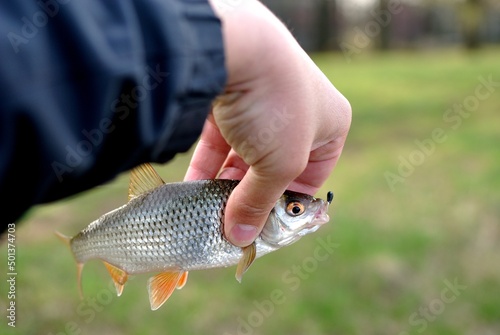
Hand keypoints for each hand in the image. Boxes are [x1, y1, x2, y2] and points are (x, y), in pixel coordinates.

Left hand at [185, 0, 350, 246]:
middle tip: (231, 224)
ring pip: (243, 156)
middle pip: (273, 169)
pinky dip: (207, 166)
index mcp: (329, 124)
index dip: (286, 207)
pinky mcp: (228, 99)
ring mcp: (261, 104)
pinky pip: (220, 141)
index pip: (311, 177)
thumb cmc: (276, 107)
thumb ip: (258, 204)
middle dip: (250, 197)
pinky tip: (193, 191)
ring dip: (225, 186)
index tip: (262, 229)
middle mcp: (297, 112)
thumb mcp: (278, 165)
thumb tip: (240, 238)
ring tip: (208, 213)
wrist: (236, 46)